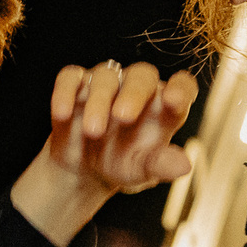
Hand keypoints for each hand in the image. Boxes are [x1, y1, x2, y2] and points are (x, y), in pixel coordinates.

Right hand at [48, 61, 199, 193]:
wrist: (84, 171)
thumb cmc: (122, 165)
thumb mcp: (142, 171)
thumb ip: (161, 165)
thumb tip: (184, 166)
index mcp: (163, 106)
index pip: (181, 86)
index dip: (180, 89)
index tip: (174, 100)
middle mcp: (138, 89)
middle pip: (142, 75)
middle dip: (134, 94)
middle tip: (123, 117)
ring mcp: (106, 84)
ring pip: (106, 77)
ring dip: (98, 102)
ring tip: (93, 132)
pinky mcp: (76, 85)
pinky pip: (71, 77)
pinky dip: (65, 92)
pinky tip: (62, 114)